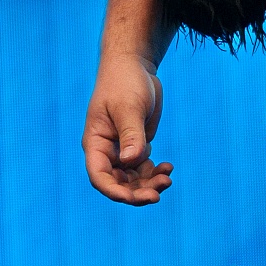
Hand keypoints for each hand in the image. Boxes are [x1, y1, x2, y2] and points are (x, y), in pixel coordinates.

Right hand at [84, 53, 173, 205]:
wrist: (134, 67)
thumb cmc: (124, 83)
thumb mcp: (128, 107)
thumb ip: (130, 135)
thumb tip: (131, 162)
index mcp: (96, 143)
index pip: (99, 176)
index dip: (115, 191)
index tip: (134, 198)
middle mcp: (108, 151)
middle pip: (118, 183)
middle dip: (137, 192)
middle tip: (159, 193)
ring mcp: (123, 150)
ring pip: (133, 180)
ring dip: (149, 184)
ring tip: (168, 177)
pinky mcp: (137, 146)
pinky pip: (144, 169)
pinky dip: (156, 172)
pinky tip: (168, 167)